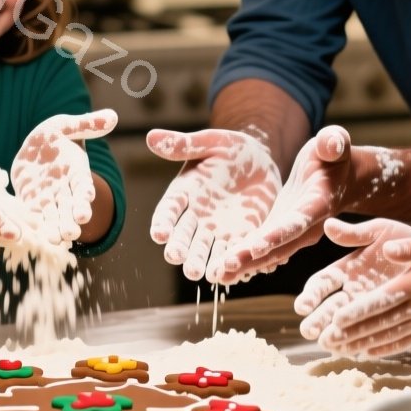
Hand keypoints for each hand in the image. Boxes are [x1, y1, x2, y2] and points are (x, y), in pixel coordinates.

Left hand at [10, 110, 116, 244]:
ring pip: (54, 216)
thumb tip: (113, 116)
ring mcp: (50, 198)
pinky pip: (33, 215)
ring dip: (55, 228)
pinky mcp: (32, 202)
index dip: (85, 194)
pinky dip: (33, 224)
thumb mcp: (66, 126)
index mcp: (77, 172)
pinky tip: (31, 233)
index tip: (86, 202)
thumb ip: (87, 125)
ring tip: (55, 240)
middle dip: (71, 220)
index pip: (84, 185)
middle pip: (71, 207)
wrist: (34, 148)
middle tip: (72, 232)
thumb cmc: (54, 135)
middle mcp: (66, 189)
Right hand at [147, 128, 279, 281]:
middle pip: (184, 235)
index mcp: (184, 192)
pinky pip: (233, 252)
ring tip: (199, 274)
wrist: (260, 160)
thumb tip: (150, 136)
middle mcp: (195, 216)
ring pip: (206, 249)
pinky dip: (231, 263)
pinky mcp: (239, 236)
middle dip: (180, 247)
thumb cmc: (230, 147)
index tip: (159, 234)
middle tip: (177, 258)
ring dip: (202, 261)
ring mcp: (216, 229)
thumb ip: (184, 144)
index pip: (169, 209)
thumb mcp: (210, 141)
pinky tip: (230, 274)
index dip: (163, 221)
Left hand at [219, 126, 350, 282]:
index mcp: (318, 204)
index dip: (276, 236)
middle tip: (224, 269)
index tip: (254, 247)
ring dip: (244, 265)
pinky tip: (223, 268)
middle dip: (251, 259)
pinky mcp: (282, 233)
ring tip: (217, 275)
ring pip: (268, 254)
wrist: (337, 178)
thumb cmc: (333, 155)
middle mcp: (307, 226)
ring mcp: (294, 234)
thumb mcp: (335, 144)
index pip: (296, 222)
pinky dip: (245, 259)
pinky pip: (263, 250)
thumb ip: (333, 143)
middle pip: (278, 246)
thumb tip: (332, 144)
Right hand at [294, 217, 410, 343]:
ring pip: (345, 326)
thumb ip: (355, 234)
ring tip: (328, 345)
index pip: (320, 284)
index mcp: (344, 270)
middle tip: (309, 331)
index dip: (310, 295)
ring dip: (335, 336)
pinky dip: (361, 342)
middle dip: (317, 320)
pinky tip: (354, 351)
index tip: (303, 306)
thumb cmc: (403, 239)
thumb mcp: (380, 232)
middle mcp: (351, 292)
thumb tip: (328, 225)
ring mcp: (367, 308)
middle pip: (328, 308)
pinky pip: (370, 333)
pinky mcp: (384, 319)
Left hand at [311, 226, 410, 357]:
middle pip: (380, 323)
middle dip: (352, 332)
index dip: (359, 311)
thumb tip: (387, 249)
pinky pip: (404, 341)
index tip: (337, 318)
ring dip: (362, 343)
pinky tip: (367, 353)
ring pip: (389, 335)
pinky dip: (385, 348)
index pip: (382, 300)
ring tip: (337, 349)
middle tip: (326, 339)